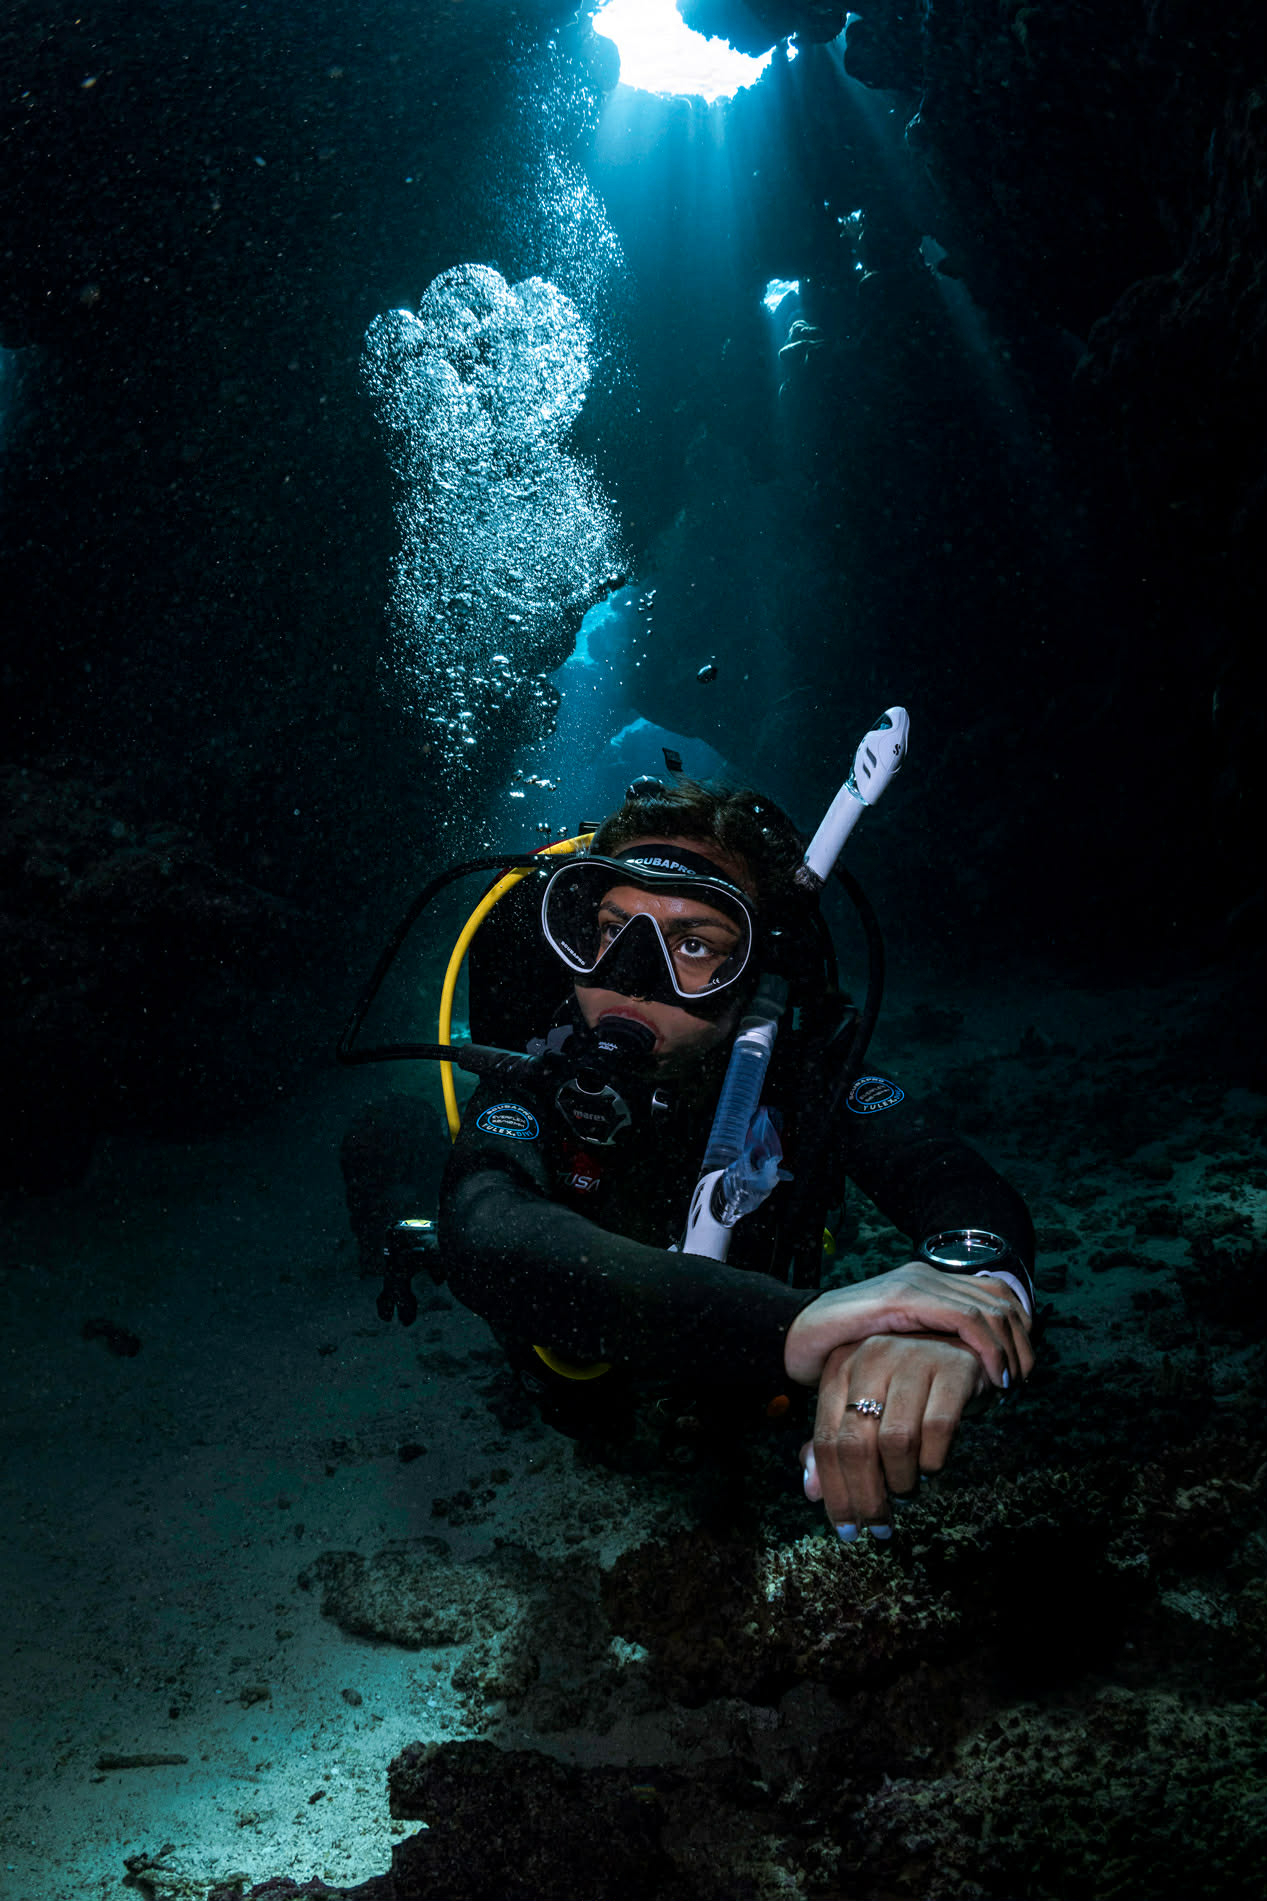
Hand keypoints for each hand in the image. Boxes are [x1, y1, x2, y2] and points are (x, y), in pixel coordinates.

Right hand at [784, 1263, 1032, 1391]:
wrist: (793, 1335)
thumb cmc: (840, 1351)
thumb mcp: (896, 1351)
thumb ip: (926, 1353)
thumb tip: (968, 1377)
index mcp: (927, 1283)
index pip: (993, 1295)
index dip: (1017, 1331)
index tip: (1019, 1370)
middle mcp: (926, 1275)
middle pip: (999, 1299)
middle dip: (1021, 1342)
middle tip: (1021, 1380)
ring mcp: (915, 1283)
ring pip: (989, 1308)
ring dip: (1009, 1348)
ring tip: (1009, 1382)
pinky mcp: (904, 1297)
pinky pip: (964, 1319)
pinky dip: (988, 1348)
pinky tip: (991, 1377)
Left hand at [800, 1333, 985, 1538]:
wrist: (964, 1346)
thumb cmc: (906, 1387)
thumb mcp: (865, 1407)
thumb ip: (836, 1444)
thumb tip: (812, 1493)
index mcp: (840, 1367)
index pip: (827, 1440)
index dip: (835, 1491)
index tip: (846, 1529)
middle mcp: (871, 1356)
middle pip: (856, 1444)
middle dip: (866, 1497)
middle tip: (878, 1527)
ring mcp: (913, 1357)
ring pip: (896, 1440)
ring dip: (901, 1481)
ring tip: (907, 1491)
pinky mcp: (954, 1367)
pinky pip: (938, 1429)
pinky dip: (933, 1460)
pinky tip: (930, 1468)